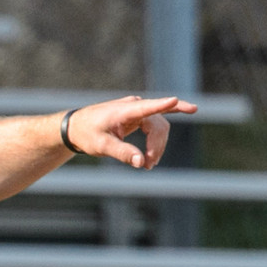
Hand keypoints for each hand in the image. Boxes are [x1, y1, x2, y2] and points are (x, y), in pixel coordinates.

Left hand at [65, 94, 199, 169]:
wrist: (77, 127)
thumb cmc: (87, 134)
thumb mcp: (101, 146)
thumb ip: (121, 153)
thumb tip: (140, 163)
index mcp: (124, 110)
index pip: (147, 107)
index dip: (162, 105)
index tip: (175, 100)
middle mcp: (135, 106)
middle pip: (159, 125)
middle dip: (157, 146)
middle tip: (148, 166)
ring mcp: (138, 109)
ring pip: (160, 127)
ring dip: (158, 145)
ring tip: (148, 164)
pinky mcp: (139, 115)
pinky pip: (158, 120)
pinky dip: (163, 131)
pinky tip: (189, 112)